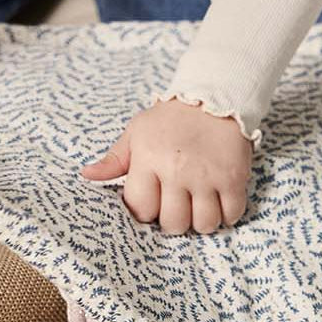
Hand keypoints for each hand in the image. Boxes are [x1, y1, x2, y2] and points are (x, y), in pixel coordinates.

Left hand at [79, 97, 251, 234]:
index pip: (141, 209)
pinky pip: (231, 214)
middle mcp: (177, 170)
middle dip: (173, 219)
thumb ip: (114, 158)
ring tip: (199, 205)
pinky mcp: (234, 177)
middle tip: (177, 204)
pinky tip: (220, 200)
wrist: (215, 97)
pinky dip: (226, 213)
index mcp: (149, 159)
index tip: (153, 201)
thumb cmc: (172, 118)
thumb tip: (87, 175)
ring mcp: (207, 176)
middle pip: (173, 223)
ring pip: (203, 224)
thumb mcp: (137, 131)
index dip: (145, 210)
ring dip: (200, 220)